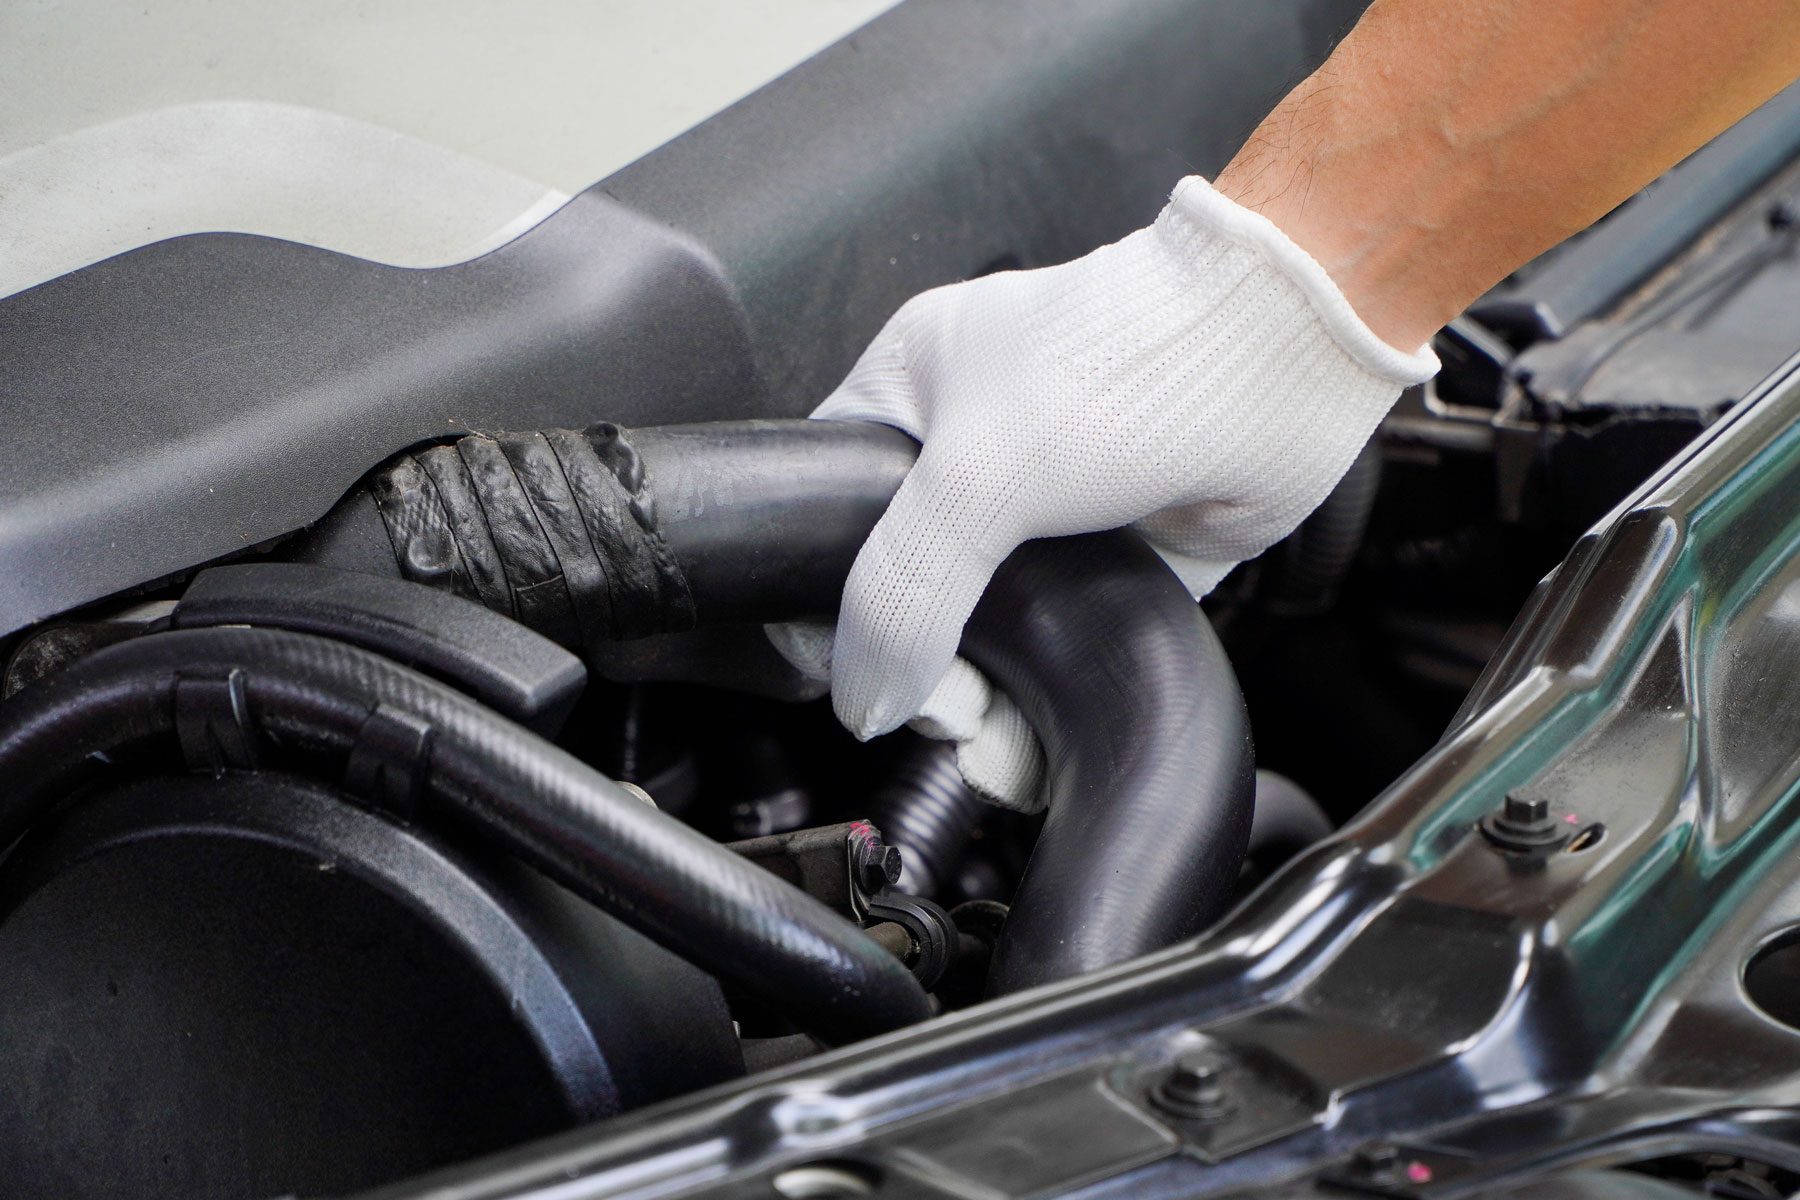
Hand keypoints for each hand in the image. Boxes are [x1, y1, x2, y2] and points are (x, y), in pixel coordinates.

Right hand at [802, 177, 1435, 778]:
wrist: (1278, 360)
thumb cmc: (1133, 357)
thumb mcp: (973, 473)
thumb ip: (900, 590)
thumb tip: (865, 694)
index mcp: (910, 394)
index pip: (822, 508)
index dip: (821, 595)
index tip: (852, 663)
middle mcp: (972, 451)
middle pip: (903, 589)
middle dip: (912, 665)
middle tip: (942, 705)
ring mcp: (1047, 510)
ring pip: (980, 630)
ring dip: (974, 697)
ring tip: (984, 730)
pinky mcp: (1115, 559)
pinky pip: (1058, 645)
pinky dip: (1038, 700)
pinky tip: (1028, 737)